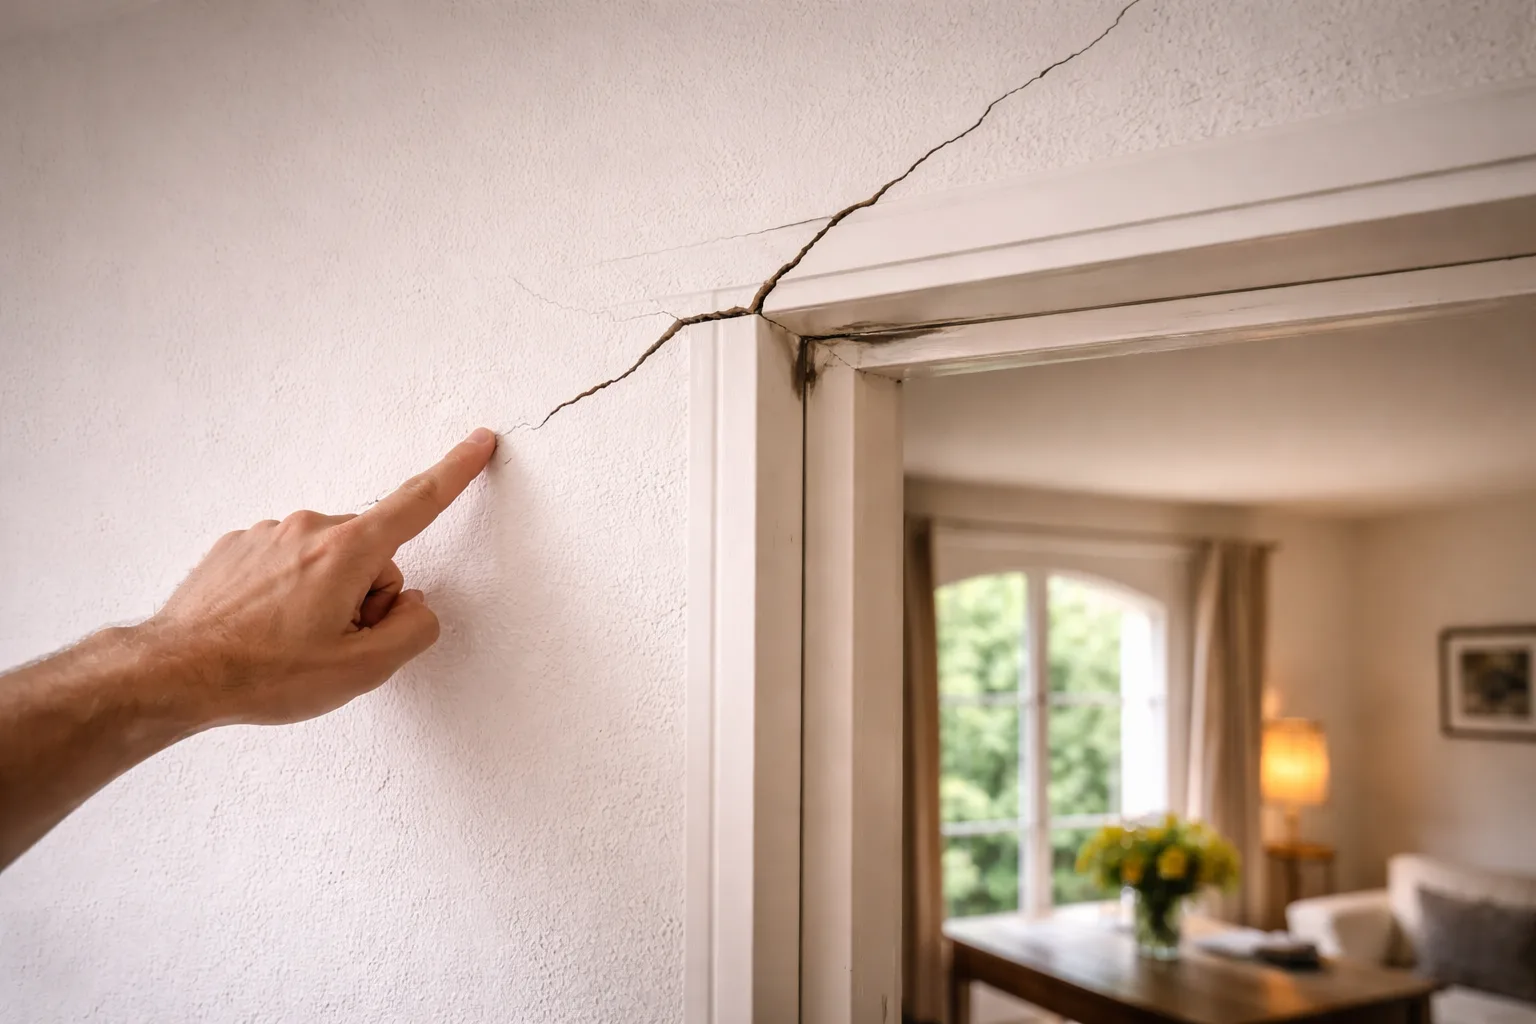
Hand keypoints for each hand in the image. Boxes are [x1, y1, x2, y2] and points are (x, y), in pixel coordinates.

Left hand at [144, 428, 496, 727]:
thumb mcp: (363, 669)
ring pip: (327, 560)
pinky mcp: (237, 547)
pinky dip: (288, 593)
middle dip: (367, 595)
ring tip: (290, 642)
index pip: (417, 502)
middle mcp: (309, 528)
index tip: (479, 442)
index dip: (456, 472)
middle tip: (334, 644)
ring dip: (324, 597)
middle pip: (371, 554)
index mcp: (348, 550)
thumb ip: (413, 630)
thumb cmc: (266, 674)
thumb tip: (414, 606)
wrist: (174, 673)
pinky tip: (263, 629)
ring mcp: (268, 534)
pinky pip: (287, 563)